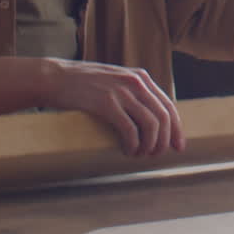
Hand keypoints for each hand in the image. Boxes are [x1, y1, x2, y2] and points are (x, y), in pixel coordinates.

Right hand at [44, 60, 184, 156]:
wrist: (55, 78)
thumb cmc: (84, 84)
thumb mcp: (116, 80)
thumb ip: (133, 92)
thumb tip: (151, 119)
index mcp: (141, 77)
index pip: (168, 105)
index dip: (176, 129)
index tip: (178, 147)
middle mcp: (135, 82)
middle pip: (163, 117)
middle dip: (164, 141)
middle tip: (156, 155)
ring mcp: (121, 92)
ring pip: (151, 125)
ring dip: (149, 145)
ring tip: (139, 155)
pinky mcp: (106, 103)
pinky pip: (130, 130)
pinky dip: (133, 145)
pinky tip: (127, 151)